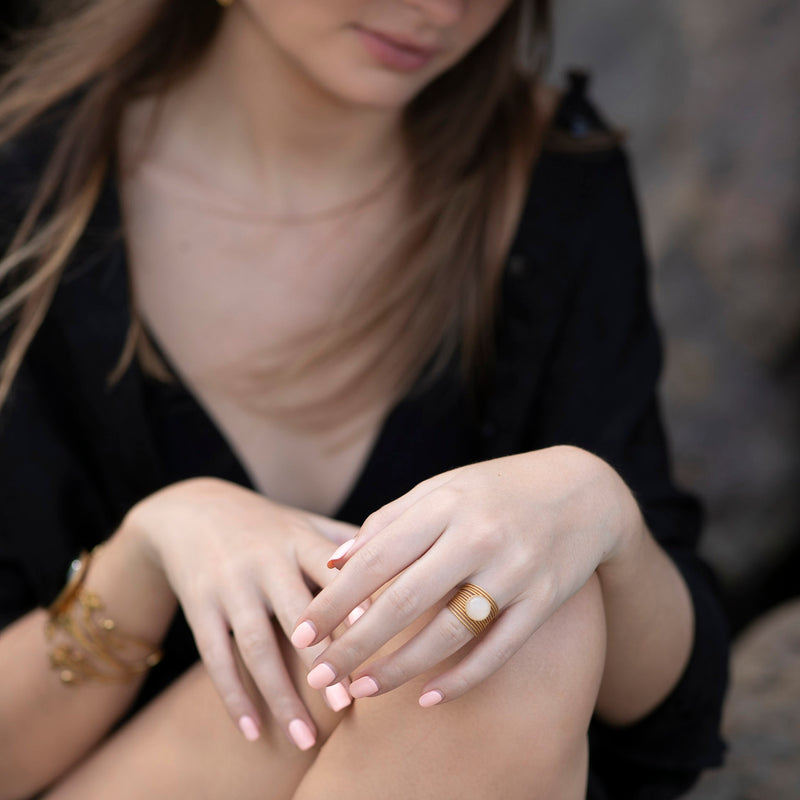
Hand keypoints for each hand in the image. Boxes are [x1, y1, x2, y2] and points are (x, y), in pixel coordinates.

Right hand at [123, 477, 359, 748]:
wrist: (193, 510)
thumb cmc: (268, 525)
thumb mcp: (305, 523)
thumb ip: (348, 544)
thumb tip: (406, 561)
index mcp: (299, 539)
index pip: (331, 570)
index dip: (352, 598)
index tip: (376, 630)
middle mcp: (265, 560)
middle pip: (296, 613)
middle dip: (321, 658)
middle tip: (345, 703)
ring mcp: (230, 584)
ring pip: (255, 645)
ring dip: (280, 694)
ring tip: (305, 737)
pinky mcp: (200, 606)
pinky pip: (216, 657)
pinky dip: (233, 696)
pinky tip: (253, 731)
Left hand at [291, 446, 639, 704]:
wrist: (584, 491)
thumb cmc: (496, 490)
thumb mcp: (441, 490)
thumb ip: (388, 522)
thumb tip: (333, 562)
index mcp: (446, 503)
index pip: (378, 556)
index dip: (335, 598)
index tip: (302, 632)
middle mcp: (479, 535)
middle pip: (405, 601)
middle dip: (355, 644)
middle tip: (318, 677)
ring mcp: (515, 569)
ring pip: (448, 632)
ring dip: (399, 669)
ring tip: (361, 691)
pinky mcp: (543, 600)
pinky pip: (497, 649)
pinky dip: (460, 678)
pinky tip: (427, 697)